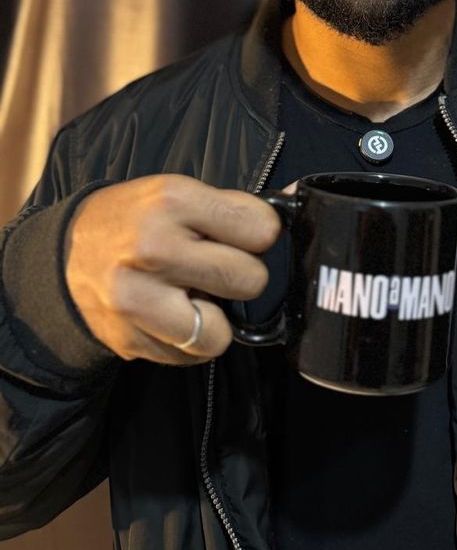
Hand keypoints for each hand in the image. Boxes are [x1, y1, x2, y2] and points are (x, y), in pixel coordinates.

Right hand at [64, 175, 280, 364]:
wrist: (65, 258)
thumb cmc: (136, 221)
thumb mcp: (178, 194)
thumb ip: (235, 206)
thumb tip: (298, 201)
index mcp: (173, 200)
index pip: (261, 228)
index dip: (258, 235)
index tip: (239, 235)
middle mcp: (154, 247)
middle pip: (250, 279)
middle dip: (238, 276)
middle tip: (211, 267)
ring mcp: (138, 299)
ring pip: (222, 331)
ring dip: (215, 318)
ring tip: (192, 296)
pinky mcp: (129, 339)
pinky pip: (193, 355)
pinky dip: (191, 342)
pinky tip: (171, 316)